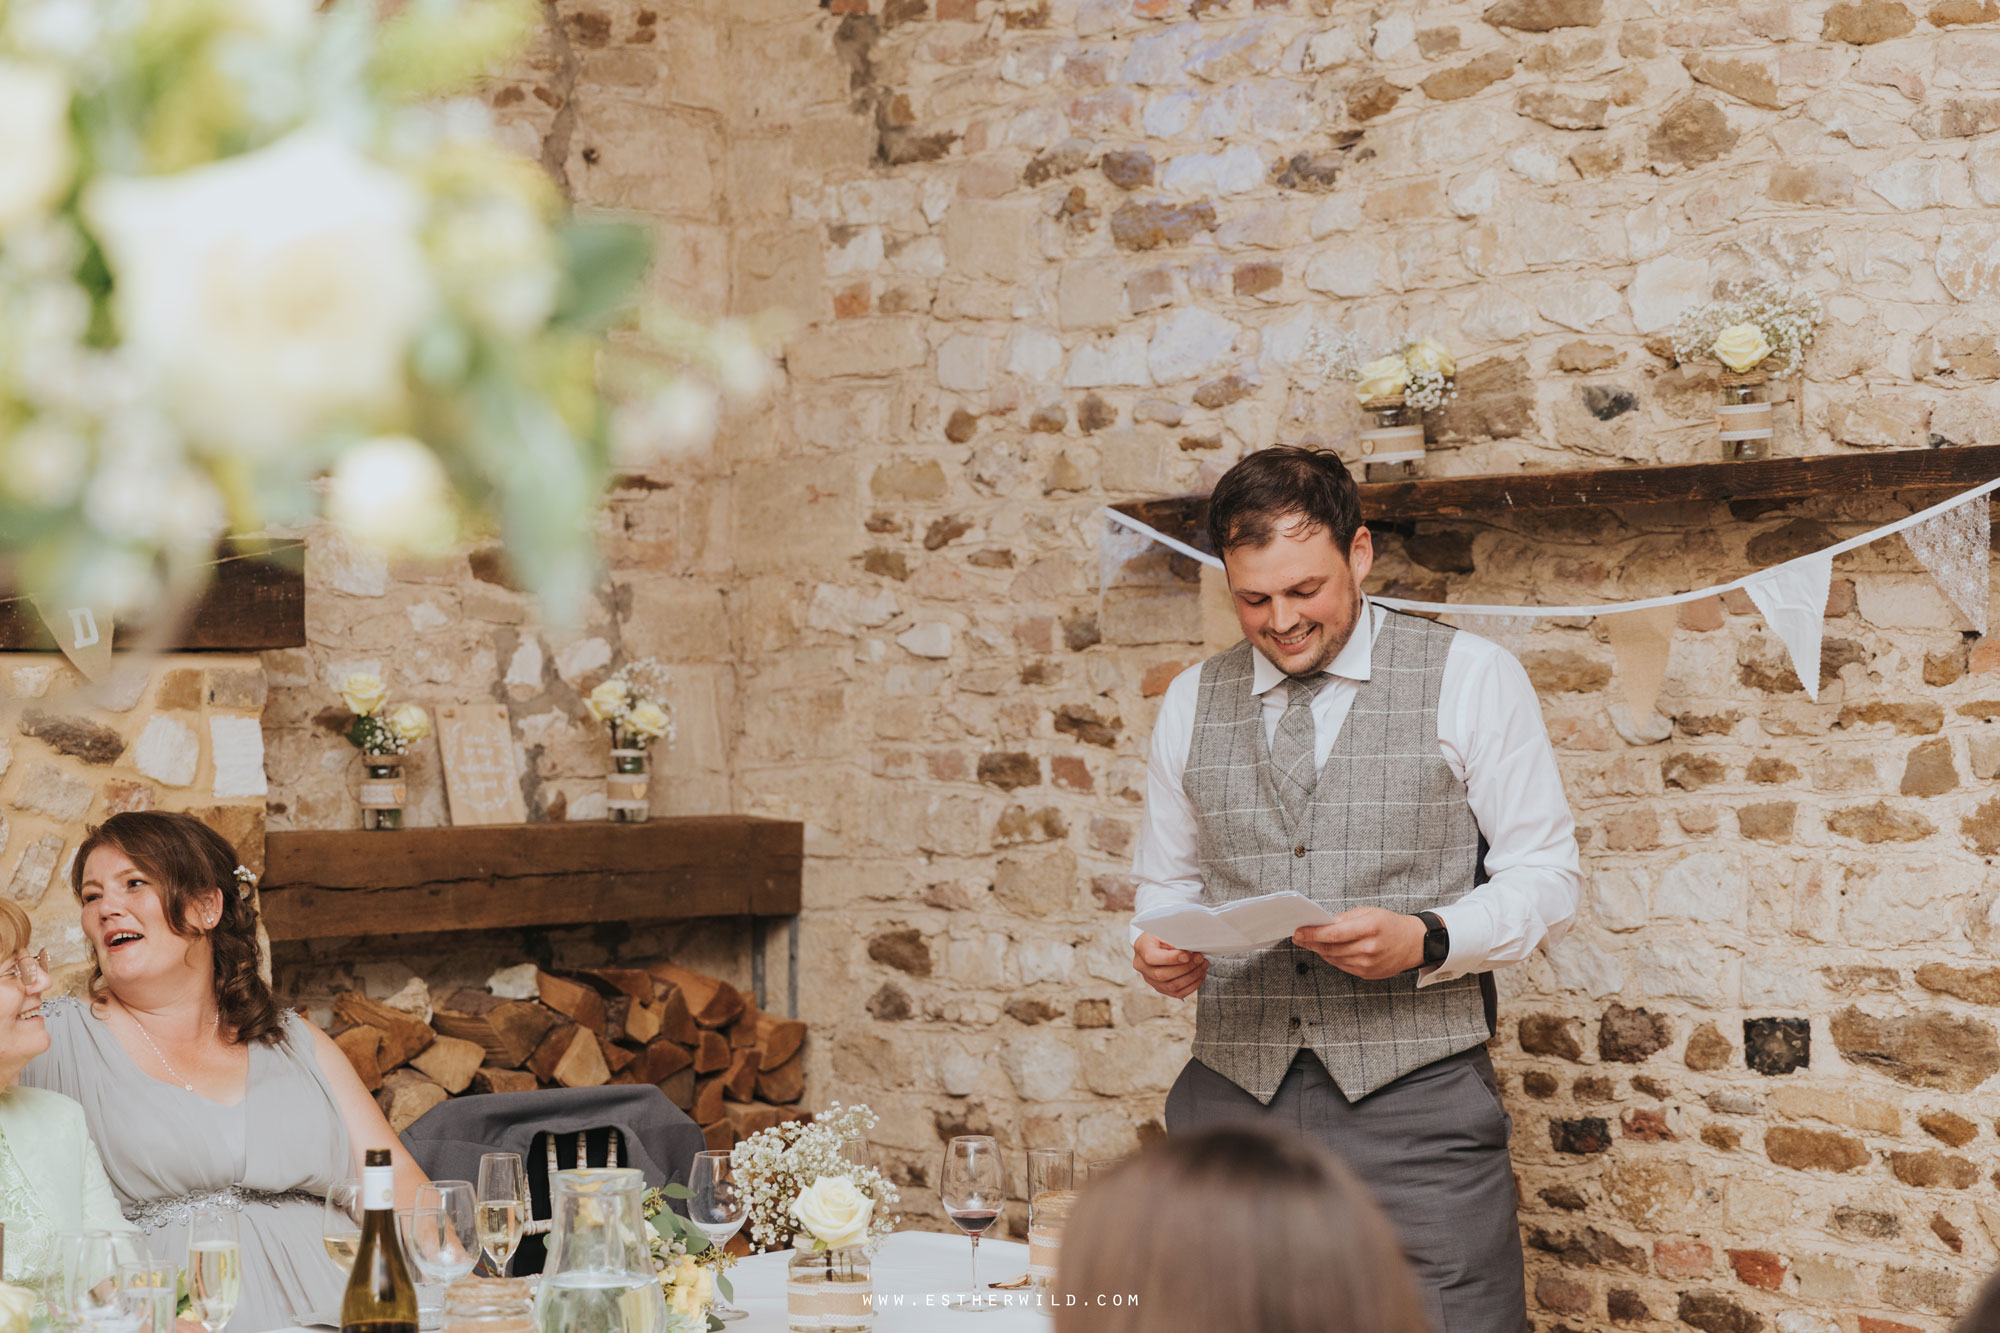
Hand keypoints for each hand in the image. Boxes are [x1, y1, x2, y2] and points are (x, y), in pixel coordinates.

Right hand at [1133, 932, 1207, 998]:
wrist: (1154, 943)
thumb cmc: (1161, 934)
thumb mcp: (1165, 930)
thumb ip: (1175, 939)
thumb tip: (1192, 949)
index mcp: (1141, 949)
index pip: (1152, 958)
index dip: (1171, 958)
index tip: (1188, 955)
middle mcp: (1142, 967)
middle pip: (1162, 975)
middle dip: (1185, 968)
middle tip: (1200, 959)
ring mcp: (1150, 980)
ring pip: (1171, 986)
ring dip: (1191, 977)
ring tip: (1202, 966)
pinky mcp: (1160, 988)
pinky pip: (1177, 993)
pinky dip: (1191, 986)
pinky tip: (1199, 976)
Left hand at [1292, 908, 1425, 979]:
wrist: (1413, 943)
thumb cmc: (1390, 924)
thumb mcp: (1368, 912)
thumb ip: (1343, 918)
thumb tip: (1321, 924)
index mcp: (1369, 928)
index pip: (1333, 934)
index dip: (1312, 934)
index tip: (1298, 932)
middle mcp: (1369, 948)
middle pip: (1330, 948)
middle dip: (1311, 942)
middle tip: (1299, 937)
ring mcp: (1368, 964)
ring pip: (1333, 959)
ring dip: (1319, 951)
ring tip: (1311, 942)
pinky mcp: (1367, 974)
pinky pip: (1342, 966)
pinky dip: (1331, 958)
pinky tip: (1327, 950)